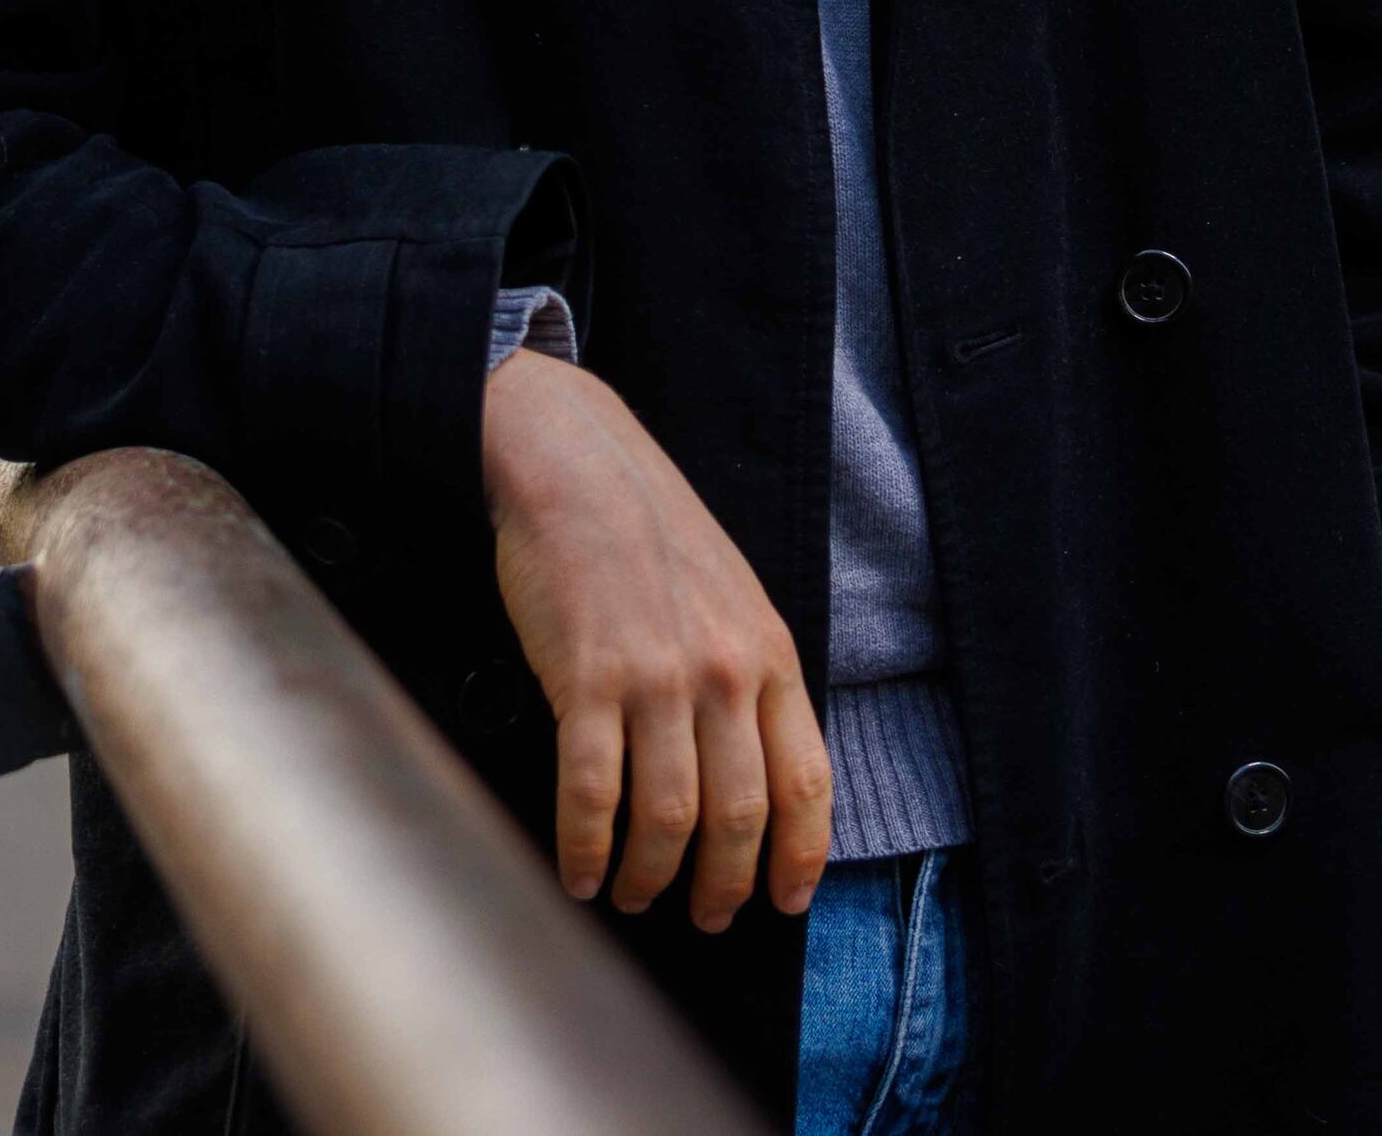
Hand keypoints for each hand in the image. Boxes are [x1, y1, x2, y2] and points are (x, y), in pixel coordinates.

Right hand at [481, 348, 829, 930]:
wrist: (575, 464)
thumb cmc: (651, 532)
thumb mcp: (733, 596)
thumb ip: (750, 676)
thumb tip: (754, 772)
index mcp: (770, 654)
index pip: (806, 782)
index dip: (798, 858)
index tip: (783, 903)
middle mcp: (722, 672)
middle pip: (740, 815)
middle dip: (723, 885)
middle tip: (703, 917)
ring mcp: (655, 677)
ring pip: (668, 816)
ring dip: (652, 877)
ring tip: (635, 897)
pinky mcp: (584, 678)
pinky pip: (591, 790)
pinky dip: (586, 846)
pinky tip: (579, 871)